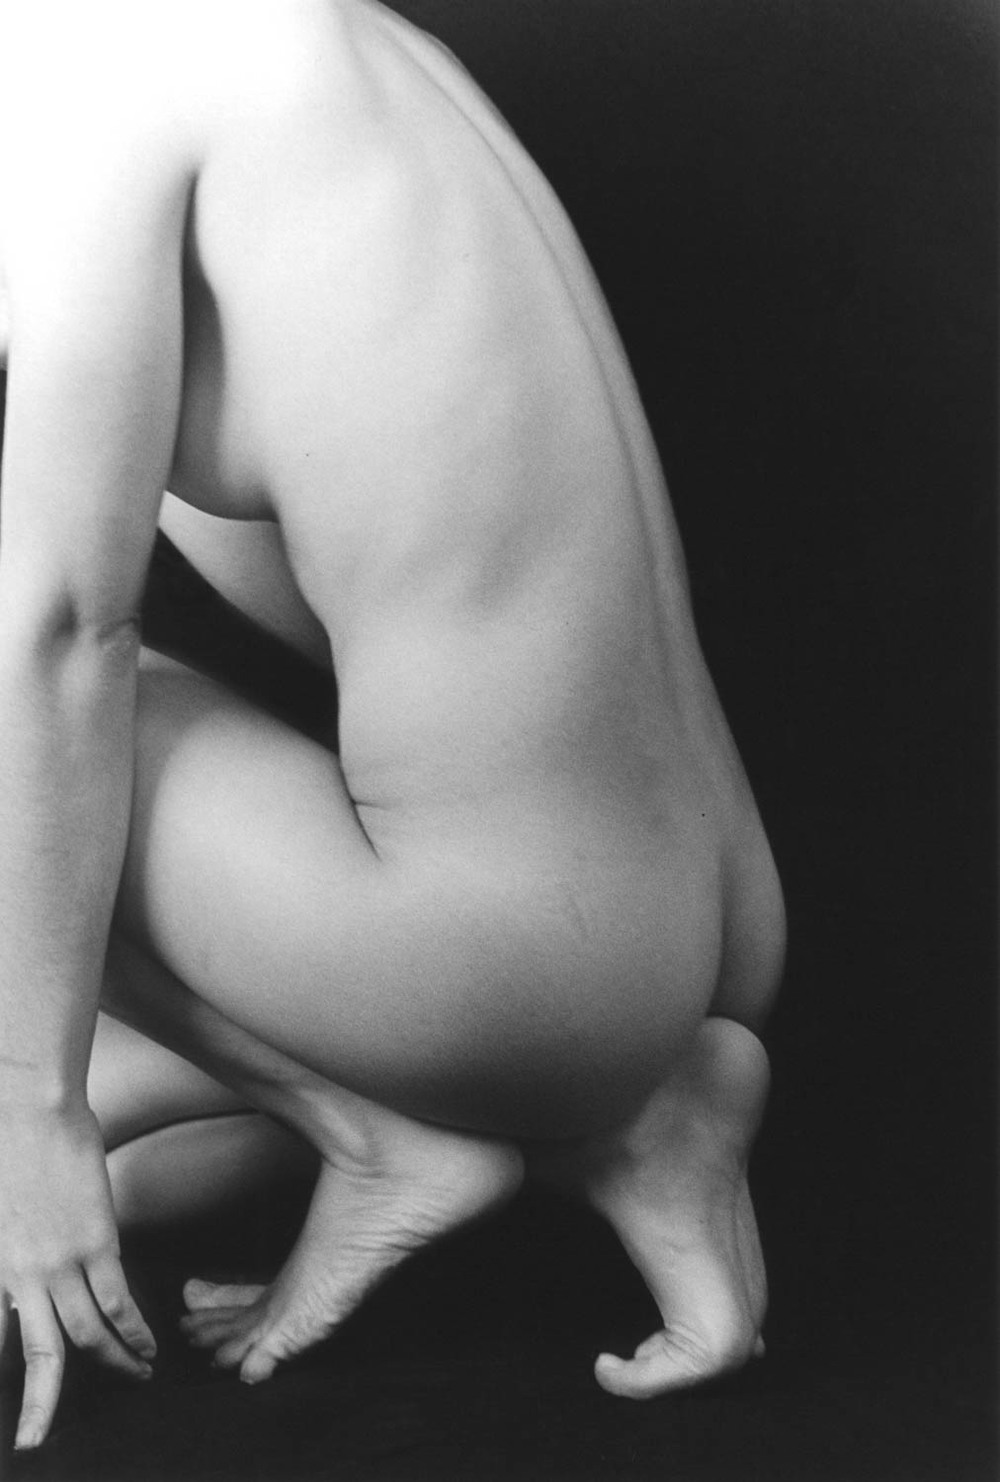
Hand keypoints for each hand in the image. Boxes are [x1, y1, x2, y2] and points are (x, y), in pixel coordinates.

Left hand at [0, 1101, 155, 1449]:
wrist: (30, 1109)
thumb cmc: (3, 1145)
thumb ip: (3, 1247)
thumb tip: (18, 1266)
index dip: (4, 1371)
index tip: (15, 1401)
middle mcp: (22, 1277)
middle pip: (39, 1356)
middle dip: (39, 1406)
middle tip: (36, 1443)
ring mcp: (61, 1262)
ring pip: (89, 1335)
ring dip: (113, 1363)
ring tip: (134, 1376)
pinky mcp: (98, 1242)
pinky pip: (119, 1301)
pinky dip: (135, 1330)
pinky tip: (147, 1345)